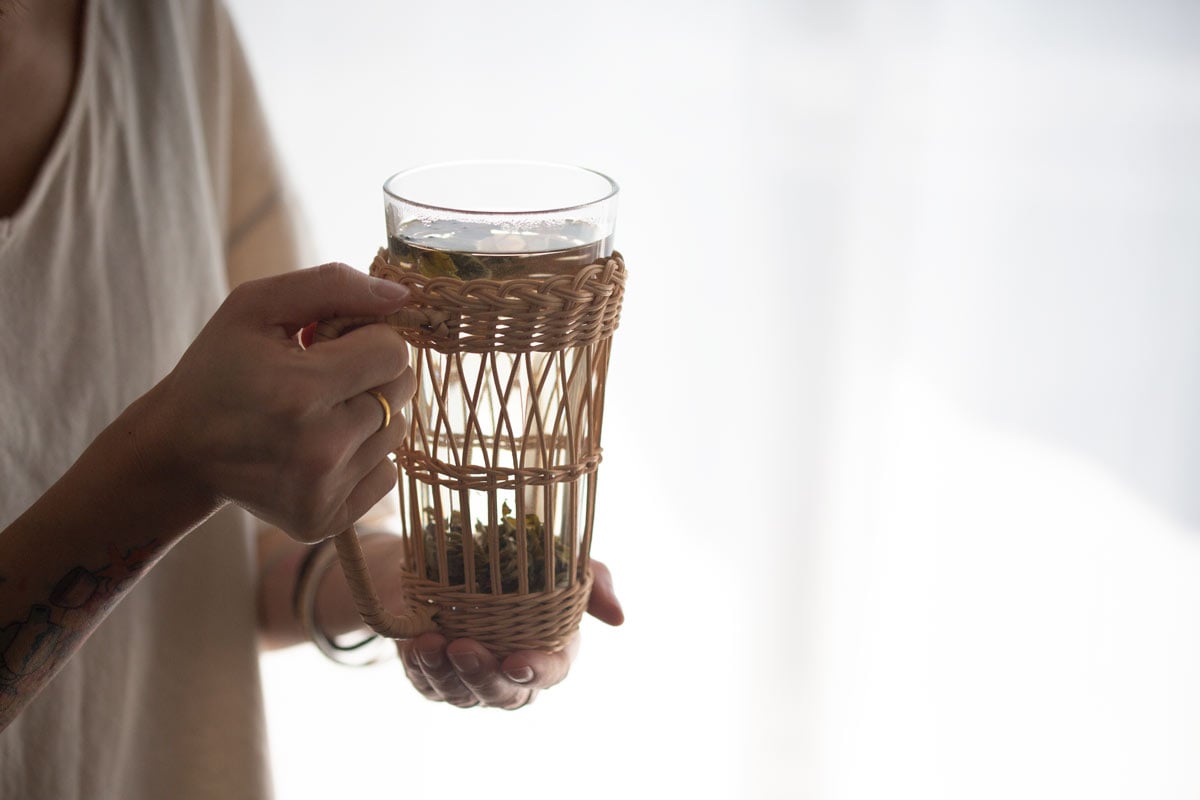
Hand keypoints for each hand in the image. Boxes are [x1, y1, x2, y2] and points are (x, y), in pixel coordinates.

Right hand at [138, 263, 415, 541]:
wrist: (177, 451)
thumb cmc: (219, 369)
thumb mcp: (255, 306)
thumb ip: (332, 285)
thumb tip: (402, 295)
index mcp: (302, 391)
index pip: (393, 352)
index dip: (367, 338)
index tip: (330, 343)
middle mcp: (320, 448)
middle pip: (401, 391)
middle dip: (372, 373)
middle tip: (323, 377)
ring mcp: (324, 491)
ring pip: (397, 431)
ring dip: (369, 414)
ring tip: (318, 412)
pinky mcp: (325, 521)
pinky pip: (387, 475)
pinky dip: (363, 456)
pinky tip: (320, 447)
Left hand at [399, 560, 623, 708]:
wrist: (446, 555)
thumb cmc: (510, 561)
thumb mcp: (553, 560)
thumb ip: (592, 581)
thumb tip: (618, 617)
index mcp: (548, 649)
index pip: (552, 672)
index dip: (538, 671)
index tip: (517, 660)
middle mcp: (511, 673)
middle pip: (505, 695)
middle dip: (484, 677)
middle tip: (466, 648)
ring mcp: (471, 680)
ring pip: (462, 693)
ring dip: (446, 671)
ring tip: (433, 642)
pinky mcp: (433, 678)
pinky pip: (428, 683)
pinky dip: (421, 666)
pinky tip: (416, 644)